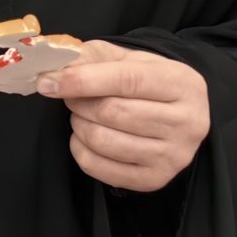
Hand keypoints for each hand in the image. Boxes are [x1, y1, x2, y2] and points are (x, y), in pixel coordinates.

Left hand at [38, 40, 209, 192]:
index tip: (50, 82)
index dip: (83, 80)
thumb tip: (54, 71)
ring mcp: (174, 155)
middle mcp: (187, 122)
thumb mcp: (124, 58)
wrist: (172, 113)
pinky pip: (99, 168)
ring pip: (103, 141)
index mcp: (183, 84)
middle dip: (79, 103)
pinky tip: (87, 138)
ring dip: (79, 126)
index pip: (127, 80)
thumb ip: (90, 57)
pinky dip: (80, 150)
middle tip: (73, 98)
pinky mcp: (155, 179)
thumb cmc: (144, 81)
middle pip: (112, 112)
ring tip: (83, 116)